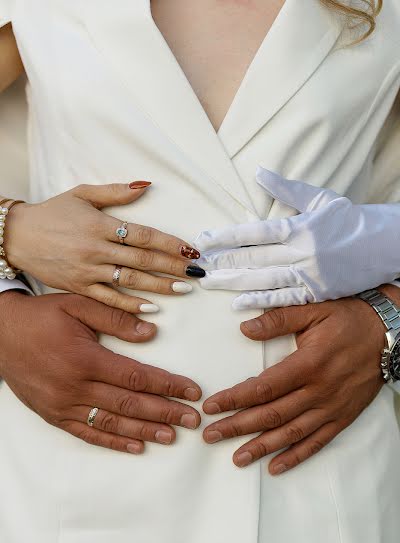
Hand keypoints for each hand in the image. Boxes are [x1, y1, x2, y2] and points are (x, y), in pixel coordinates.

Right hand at [0, 292, 201, 452]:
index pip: (137, 377)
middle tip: (193, 420)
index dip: (168, 386)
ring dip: (145, 431)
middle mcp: (76, 386)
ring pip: (112, 423)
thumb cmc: (40, 317)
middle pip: (130, 405)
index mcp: (86, 359)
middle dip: (166, 413)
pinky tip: (135, 446)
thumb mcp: (77, 305)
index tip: (191, 392)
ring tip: (172, 436)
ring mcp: (64, 405)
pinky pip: (88, 433)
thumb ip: (115, 318)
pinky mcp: (54, 415)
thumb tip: (151, 331)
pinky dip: (113, 442)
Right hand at [4, 182, 204, 312]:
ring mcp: (89, 270)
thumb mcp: (82, 194)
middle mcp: (97, 249)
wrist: (17, 236)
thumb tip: (146, 186)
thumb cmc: (52, 213)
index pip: (144, 235)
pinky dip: (131, 304)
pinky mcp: (80, 287)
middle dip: (173, 266)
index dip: (170, 243)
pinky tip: (151, 308)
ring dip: (160, 286)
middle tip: (196, 272)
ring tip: (183, 288)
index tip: (191, 250)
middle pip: (143, 259)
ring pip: (131, 280)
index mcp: (101, 224)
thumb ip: (116, 192)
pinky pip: (110, 299)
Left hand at [194, 167, 399, 308]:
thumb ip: (287, 188)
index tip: (204, 239)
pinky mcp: (317, 294)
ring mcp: (309, 275)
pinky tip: (238, 304)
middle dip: (223, 261)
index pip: (254, 233)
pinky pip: (283, 299)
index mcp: (300, 227)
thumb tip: (260, 172)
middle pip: (253, 258)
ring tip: (209, 282)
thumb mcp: (321, 199)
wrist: (386, 245)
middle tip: (198, 264)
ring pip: (263, 280)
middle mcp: (301, 252)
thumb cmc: (350, 220)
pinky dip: (260, 302)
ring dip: (233, 282)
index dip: (226, 237)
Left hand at [202, 295, 387, 473]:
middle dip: (238, 427)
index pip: (263, 387)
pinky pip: (318, 442)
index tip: (211, 408)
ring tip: (237, 458)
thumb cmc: (348, 319)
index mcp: (308, 363)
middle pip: (272, 414)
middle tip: (211, 436)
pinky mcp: (343, 416)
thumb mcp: (313, 309)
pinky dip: (297, 456)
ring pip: (292, 433)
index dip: (234, 399)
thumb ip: (278, 319)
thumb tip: (245, 329)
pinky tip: (276, 467)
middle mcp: (319, 390)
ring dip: (262, 447)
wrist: (389, 332)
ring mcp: (332, 407)